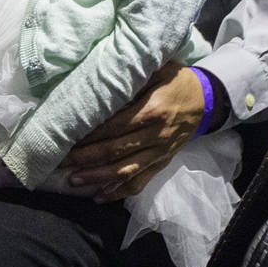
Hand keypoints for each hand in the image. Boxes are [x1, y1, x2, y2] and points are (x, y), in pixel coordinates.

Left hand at [63, 63, 213, 201]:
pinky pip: (140, 181)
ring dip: (98, 178)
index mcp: (152, 110)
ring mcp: (160, 152)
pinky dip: (119, 192)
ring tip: (74, 180)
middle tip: (62, 161)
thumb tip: (98, 83)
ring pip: (126, 171)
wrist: (206, 99)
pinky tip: (99, 196)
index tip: (69, 137)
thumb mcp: (156, 70)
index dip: (91, 134)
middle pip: (116, 151)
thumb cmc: (175, 80)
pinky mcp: (162, 163)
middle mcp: (156, 135)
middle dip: (86, 158)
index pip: (115, 126)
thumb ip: (131, 78)